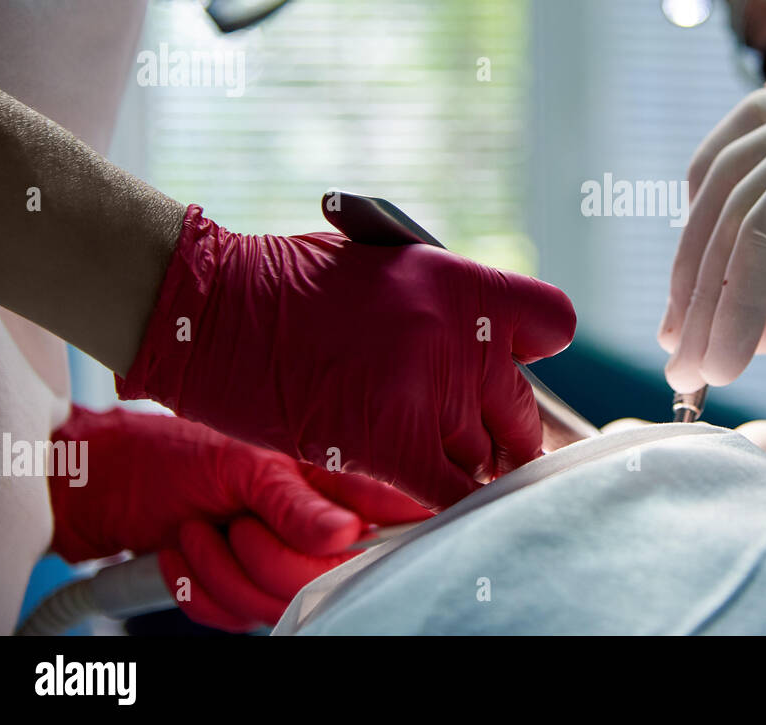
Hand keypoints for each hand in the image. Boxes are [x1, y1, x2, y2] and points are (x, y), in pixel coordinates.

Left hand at [48, 405, 430, 630]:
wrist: (104, 484)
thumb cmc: (172, 454)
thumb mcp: (239, 465)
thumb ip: (296, 502)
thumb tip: (346, 534)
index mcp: (337, 478)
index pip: (403, 512)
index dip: (394, 535)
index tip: (354, 540)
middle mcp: (322, 521)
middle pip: (332, 578)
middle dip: (266, 561)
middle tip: (235, 525)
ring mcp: (286, 559)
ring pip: (281, 605)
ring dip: (221, 574)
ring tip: (197, 532)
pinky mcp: (248, 590)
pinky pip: (238, 619)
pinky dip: (200, 591)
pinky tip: (186, 553)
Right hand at [116, 206, 576, 510]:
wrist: (211, 309)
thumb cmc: (290, 287)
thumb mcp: (390, 268)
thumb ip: (448, 309)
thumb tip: (493, 350)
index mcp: (462, 283)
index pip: (554, 324)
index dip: (534, 350)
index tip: (513, 363)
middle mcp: (461, 337)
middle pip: (523, 409)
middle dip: (499, 429)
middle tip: (464, 432)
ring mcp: (432, 393)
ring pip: (486, 458)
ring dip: (461, 464)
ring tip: (417, 451)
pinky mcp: (394, 446)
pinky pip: (452, 492)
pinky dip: (443, 498)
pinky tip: (415, 483)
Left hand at [659, 62, 765, 389]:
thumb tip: (722, 323)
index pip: (757, 159)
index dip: (710, 238)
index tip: (691, 324)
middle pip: (729, 165)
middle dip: (690, 260)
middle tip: (677, 345)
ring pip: (737, 192)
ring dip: (702, 282)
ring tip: (694, 361)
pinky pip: (764, 221)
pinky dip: (734, 291)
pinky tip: (727, 355)